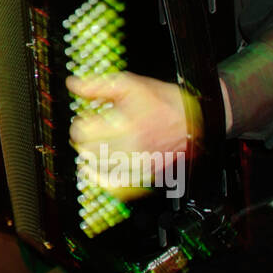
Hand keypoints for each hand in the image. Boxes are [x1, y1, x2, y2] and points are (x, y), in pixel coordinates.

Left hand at [66, 72, 190, 200]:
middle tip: (89, 132)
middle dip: (84, 141)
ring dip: (91, 158)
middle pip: (89, 152)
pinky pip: (117, 187)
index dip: (80, 124)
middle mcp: (132, 147)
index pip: (84, 132)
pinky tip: (98, 172)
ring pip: (99, 170)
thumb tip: (75, 85)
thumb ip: (99, 86)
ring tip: (93, 148)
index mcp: (126, 124)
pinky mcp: (146, 175)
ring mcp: (139, 164)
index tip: (85, 120)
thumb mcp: (131, 85)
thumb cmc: (166, 102)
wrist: (196, 120)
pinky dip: (103, 180)